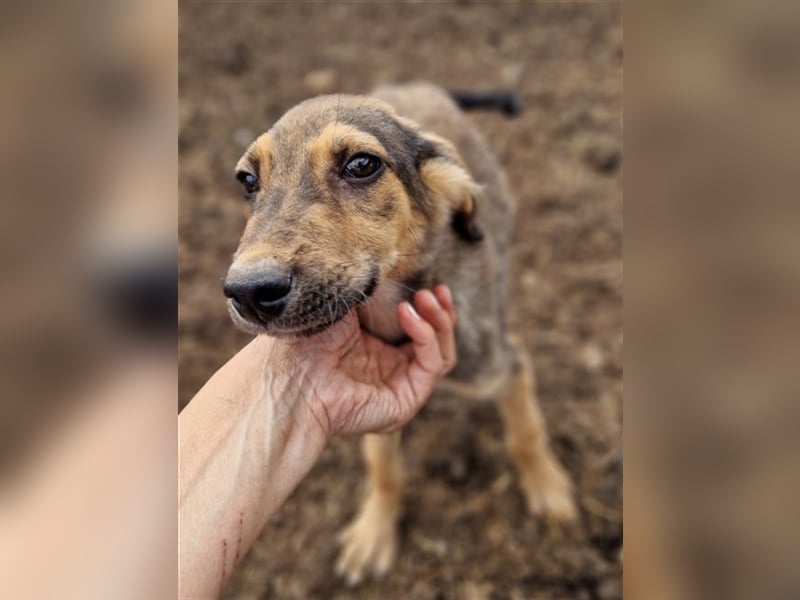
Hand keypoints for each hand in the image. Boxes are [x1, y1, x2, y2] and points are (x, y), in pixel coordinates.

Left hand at [278, 285, 456, 436]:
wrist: (290, 377)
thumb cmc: (307, 340)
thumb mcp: (344, 303)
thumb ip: (373, 288)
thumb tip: (395, 262)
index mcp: (374, 348)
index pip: (418, 329)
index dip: (431, 308)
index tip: (434, 285)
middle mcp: (389, 369)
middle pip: (437, 342)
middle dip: (441, 313)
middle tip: (434, 291)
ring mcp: (399, 385)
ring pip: (442, 354)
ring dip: (440, 322)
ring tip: (424, 298)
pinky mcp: (406, 400)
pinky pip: (433, 364)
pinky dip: (427, 335)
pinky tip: (407, 315)